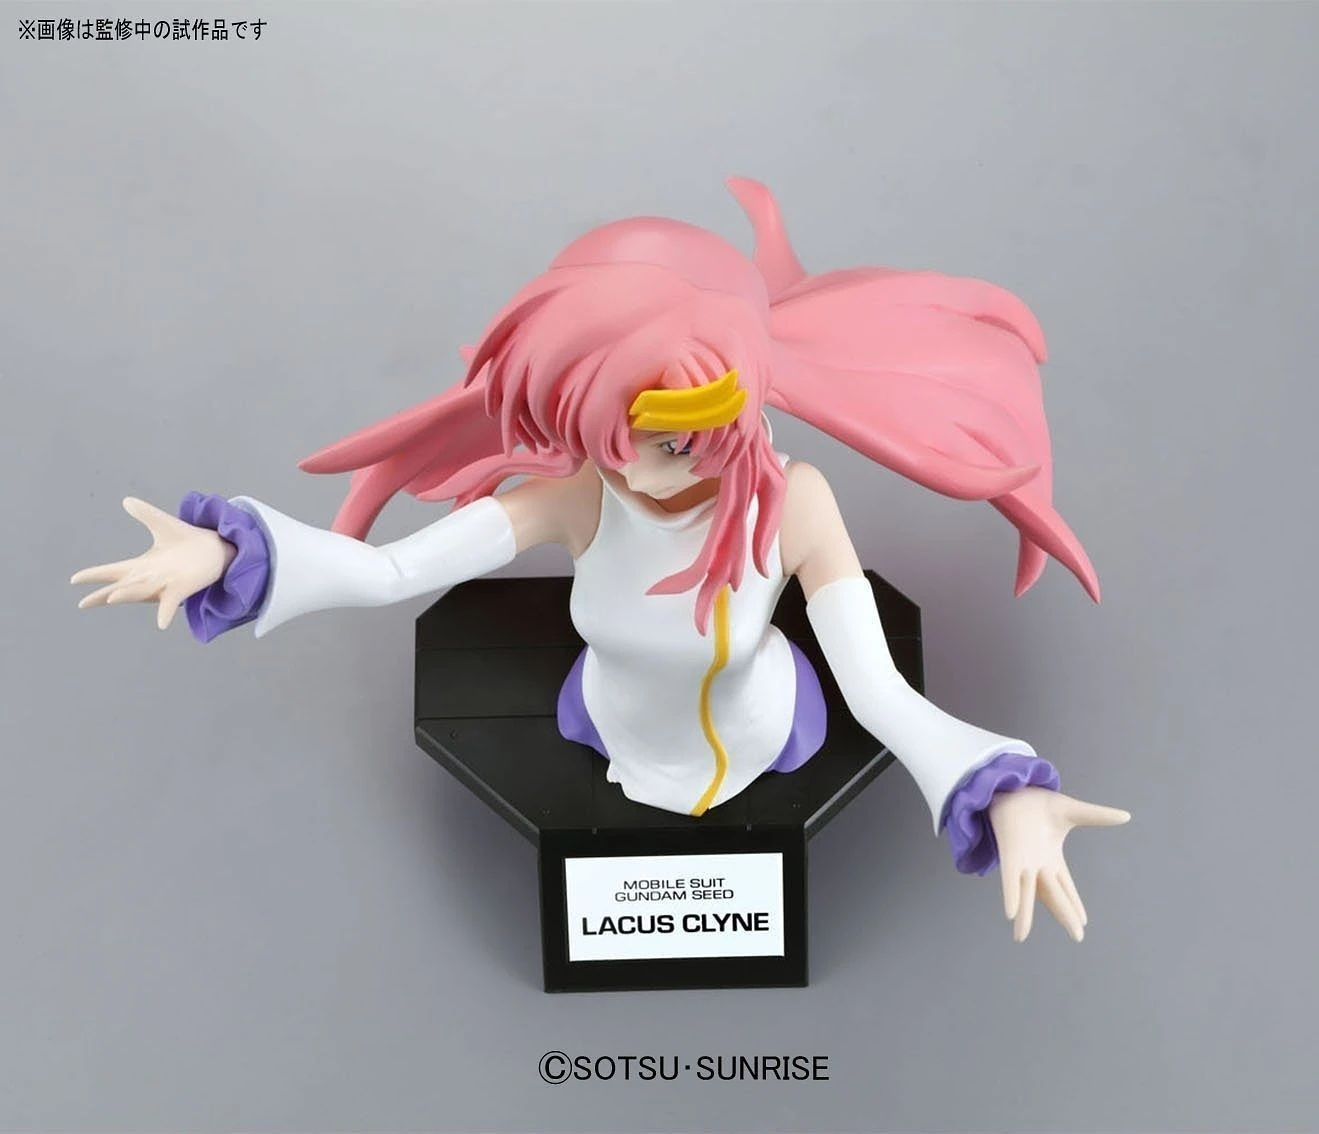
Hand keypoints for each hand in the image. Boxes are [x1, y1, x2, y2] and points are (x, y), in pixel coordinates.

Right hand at [71, 497, 236, 629]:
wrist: (217, 549)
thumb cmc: (189, 541)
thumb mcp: (162, 524)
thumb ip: (145, 514)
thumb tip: (126, 500)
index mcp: (143, 565)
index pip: (113, 571)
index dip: (94, 575)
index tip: (74, 579)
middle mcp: (151, 577)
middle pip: (121, 587)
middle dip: (103, 594)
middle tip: (83, 603)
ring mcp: (166, 584)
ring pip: (142, 593)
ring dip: (127, 595)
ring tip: (110, 598)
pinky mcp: (182, 588)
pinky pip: (172, 603)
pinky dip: (165, 613)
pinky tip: (161, 624)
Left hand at [988, 786, 1129, 942]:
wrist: (1014, 788)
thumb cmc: (1037, 803)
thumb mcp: (1072, 811)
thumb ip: (1097, 816)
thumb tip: (1127, 816)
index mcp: (1052, 858)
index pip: (1066, 887)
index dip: (1074, 905)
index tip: (1083, 923)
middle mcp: (1038, 865)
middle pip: (1054, 896)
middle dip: (1065, 916)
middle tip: (1078, 937)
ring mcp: (1023, 862)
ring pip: (1027, 894)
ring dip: (1025, 916)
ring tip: (1020, 937)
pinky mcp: (1010, 854)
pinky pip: (1010, 880)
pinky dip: (1012, 896)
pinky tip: (1011, 914)